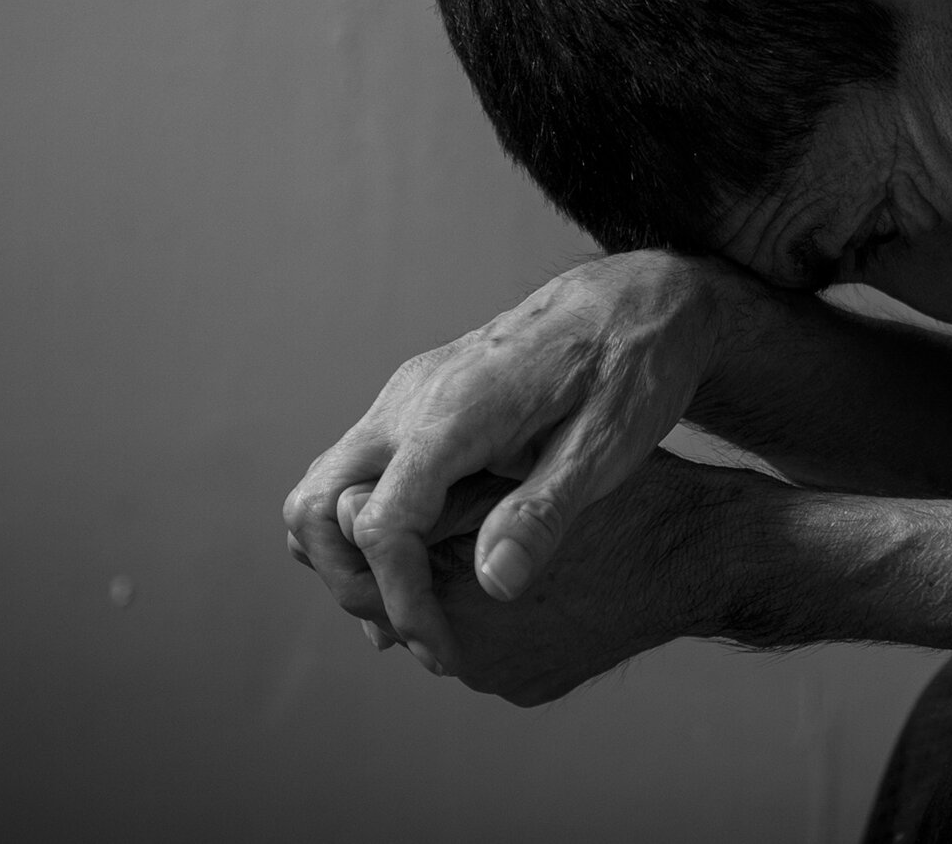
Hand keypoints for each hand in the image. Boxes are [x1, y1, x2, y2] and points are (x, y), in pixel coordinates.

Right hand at [280, 250, 742, 668]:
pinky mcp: (415, 405)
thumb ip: (545, 512)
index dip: (403, 600)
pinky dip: (366, 530)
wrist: (634, 300)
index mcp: (456, 411)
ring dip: (349, 560)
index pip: (384, 523)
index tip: (443, 652)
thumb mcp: (609, 446)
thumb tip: (492, 584)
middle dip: (353, 584)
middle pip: (317, 506)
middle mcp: (411, 400)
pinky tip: (417, 573)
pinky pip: (359, 474)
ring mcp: (406, 398)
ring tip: (413, 619)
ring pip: (324, 490)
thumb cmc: (633, 367)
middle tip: (419, 637)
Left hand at [384, 454, 734, 704]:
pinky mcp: (530, 682)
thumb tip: (351, 510)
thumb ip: (434, 502)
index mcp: (458, 599)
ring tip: (459, 521)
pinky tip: (502, 559)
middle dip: (397, 554)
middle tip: (412, 499)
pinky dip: (481, 605)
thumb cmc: (623, 501)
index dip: (359, 525)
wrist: (704, 556)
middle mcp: (469, 656)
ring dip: (438, 576)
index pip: (362, 574)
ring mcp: (502, 676)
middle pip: (394, 604)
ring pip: (439, 622)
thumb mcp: (521, 481)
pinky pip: (484, 641)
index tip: (376, 485)